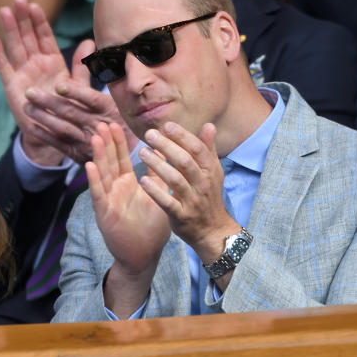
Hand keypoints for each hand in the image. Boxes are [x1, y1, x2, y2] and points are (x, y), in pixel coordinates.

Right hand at [0, 0, 71, 164]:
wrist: (54, 132)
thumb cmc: (67, 108)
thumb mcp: (78, 86)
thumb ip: (81, 65)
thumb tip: (90, 42)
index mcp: (52, 62)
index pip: (45, 36)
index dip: (40, 21)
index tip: (35, 6)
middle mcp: (36, 64)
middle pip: (28, 36)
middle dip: (23, 18)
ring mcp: (23, 73)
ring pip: (16, 47)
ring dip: (10, 29)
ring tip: (5, 11)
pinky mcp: (12, 86)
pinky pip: (4, 67)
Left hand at [19, 39, 137, 163]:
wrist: (122, 152)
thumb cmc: (111, 117)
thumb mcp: (106, 96)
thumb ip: (90, 72)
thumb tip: (86, 41)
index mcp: (108, 108)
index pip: (92, 99)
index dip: (76, 92)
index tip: (58, 85)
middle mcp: (99, 125)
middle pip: (72, 113)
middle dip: (50, 103)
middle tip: (30, 92)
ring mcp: (87, 141)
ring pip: (64, 129)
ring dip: (44, 118)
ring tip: (27, 108)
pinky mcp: (78, 154)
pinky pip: (59, 145)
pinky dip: (45, 136)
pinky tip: (31, 127)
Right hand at [86, 122, 169, 274]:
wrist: (144, 255)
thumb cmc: (150, 227)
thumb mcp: (158, 195)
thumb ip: (160, 174)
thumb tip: (166, 152)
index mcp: (126, 184)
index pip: (121, 158)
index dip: (117, 141)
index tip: (114, 122)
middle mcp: (114, 189)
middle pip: (109, 161)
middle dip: (106, 143)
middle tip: (102, 123)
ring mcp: (108, 200)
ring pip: (102, 174)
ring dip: (98, 156)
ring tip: (95, 137)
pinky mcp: (104, 214)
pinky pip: (99, 195)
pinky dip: (94, 181)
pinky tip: (90, 167)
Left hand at [137, 122, 237, 258]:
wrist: (213, 231)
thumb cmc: (208, 196)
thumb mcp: (212, 173)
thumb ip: (207, 149)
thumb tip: (209, 125)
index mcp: (210, 171)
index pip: (197, 149)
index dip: (182, 136)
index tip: (166, 126)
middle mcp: (203, 184)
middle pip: (185, 162)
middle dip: (167, 146)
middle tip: (149, 135)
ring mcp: (193, 201)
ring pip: (176, 180)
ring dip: (158, 165)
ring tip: (142, 153)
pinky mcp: (181, 216)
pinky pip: (168, 203)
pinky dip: (155, 192)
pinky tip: (143, 181)